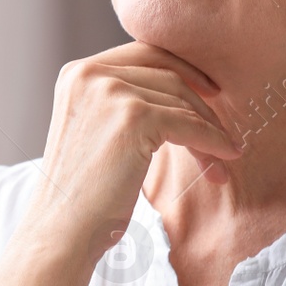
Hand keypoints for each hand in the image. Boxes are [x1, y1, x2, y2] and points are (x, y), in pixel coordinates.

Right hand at [22, 41, 241, 263]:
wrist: (62, 230)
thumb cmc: (81, 193)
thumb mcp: (92, 129)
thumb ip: (120, 102)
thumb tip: (180, 92)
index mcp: (77, 73)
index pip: (143, 54)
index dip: (183, 69)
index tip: (210, 90)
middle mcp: (90, 74)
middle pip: (167, 73)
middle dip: (201, 104)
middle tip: (223, 132)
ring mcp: (110, 93)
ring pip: (181, 101)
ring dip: (209, 130)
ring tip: (222, 159)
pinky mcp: (134, 118)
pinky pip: (190, 125)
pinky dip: (212, 142)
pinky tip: (223, 160)